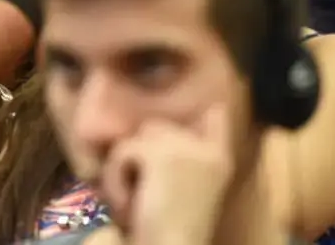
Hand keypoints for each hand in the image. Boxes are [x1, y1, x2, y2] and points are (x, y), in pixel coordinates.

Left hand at [100, 104, 233, 244]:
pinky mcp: (159, 152)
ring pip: (134, 138)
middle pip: (155, 126)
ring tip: (135, 199)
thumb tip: (148, 130)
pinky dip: (116, 178)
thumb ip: (175, 158)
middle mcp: (206, 148)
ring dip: (124, 168)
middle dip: (139, 154)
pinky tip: (130, 204)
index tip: (209, 105)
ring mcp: (184, 146)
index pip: (216, 117)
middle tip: (143, 191)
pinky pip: (121, 151)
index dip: (207, 108)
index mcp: (219, 160)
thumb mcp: (180, 187)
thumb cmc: (172, 229)